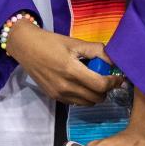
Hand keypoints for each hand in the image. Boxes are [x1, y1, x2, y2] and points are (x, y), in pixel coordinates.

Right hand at [6, 21, 122, 104]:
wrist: (26, 47)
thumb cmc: (51, 42)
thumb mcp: (74, 42)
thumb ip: (96, 51)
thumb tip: (114, 61)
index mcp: (71, 70)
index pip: (100, 85)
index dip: (113, 82)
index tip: (119, 77)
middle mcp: (65, 86)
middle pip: (97, 98)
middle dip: (106, 89)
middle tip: (105, 78)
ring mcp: (59, 94)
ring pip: (88, 103)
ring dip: (95, 95)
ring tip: (93, 81)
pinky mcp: (54, 97)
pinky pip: (76, 103)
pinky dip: (84, 97)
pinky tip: (80, 84)